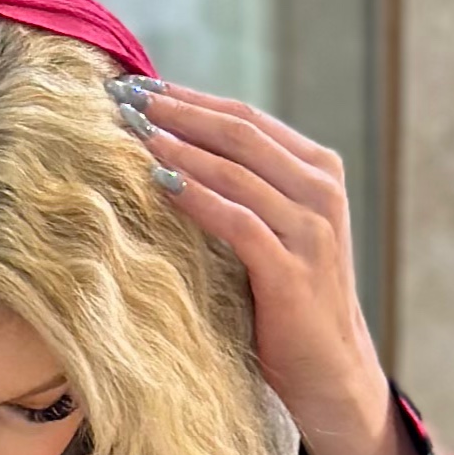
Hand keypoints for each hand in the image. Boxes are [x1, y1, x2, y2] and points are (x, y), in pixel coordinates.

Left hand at [122, 78, 418, 454]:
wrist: (330, 370)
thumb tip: (170, 149)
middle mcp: (320, 191)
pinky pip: (237, 222)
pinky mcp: (292, 270)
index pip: (245, 118)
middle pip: (238, 133)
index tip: (138, 84)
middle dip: (177, 111)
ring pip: (236, 170)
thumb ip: (245, 189)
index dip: (189, 98)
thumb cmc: (288, 301)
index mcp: (317, 170)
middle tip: (123, 97)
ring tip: (129, 131)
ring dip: (178, 147)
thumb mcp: (274, 231)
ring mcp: (311, 229)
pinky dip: (196, 199)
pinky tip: (158, 183)